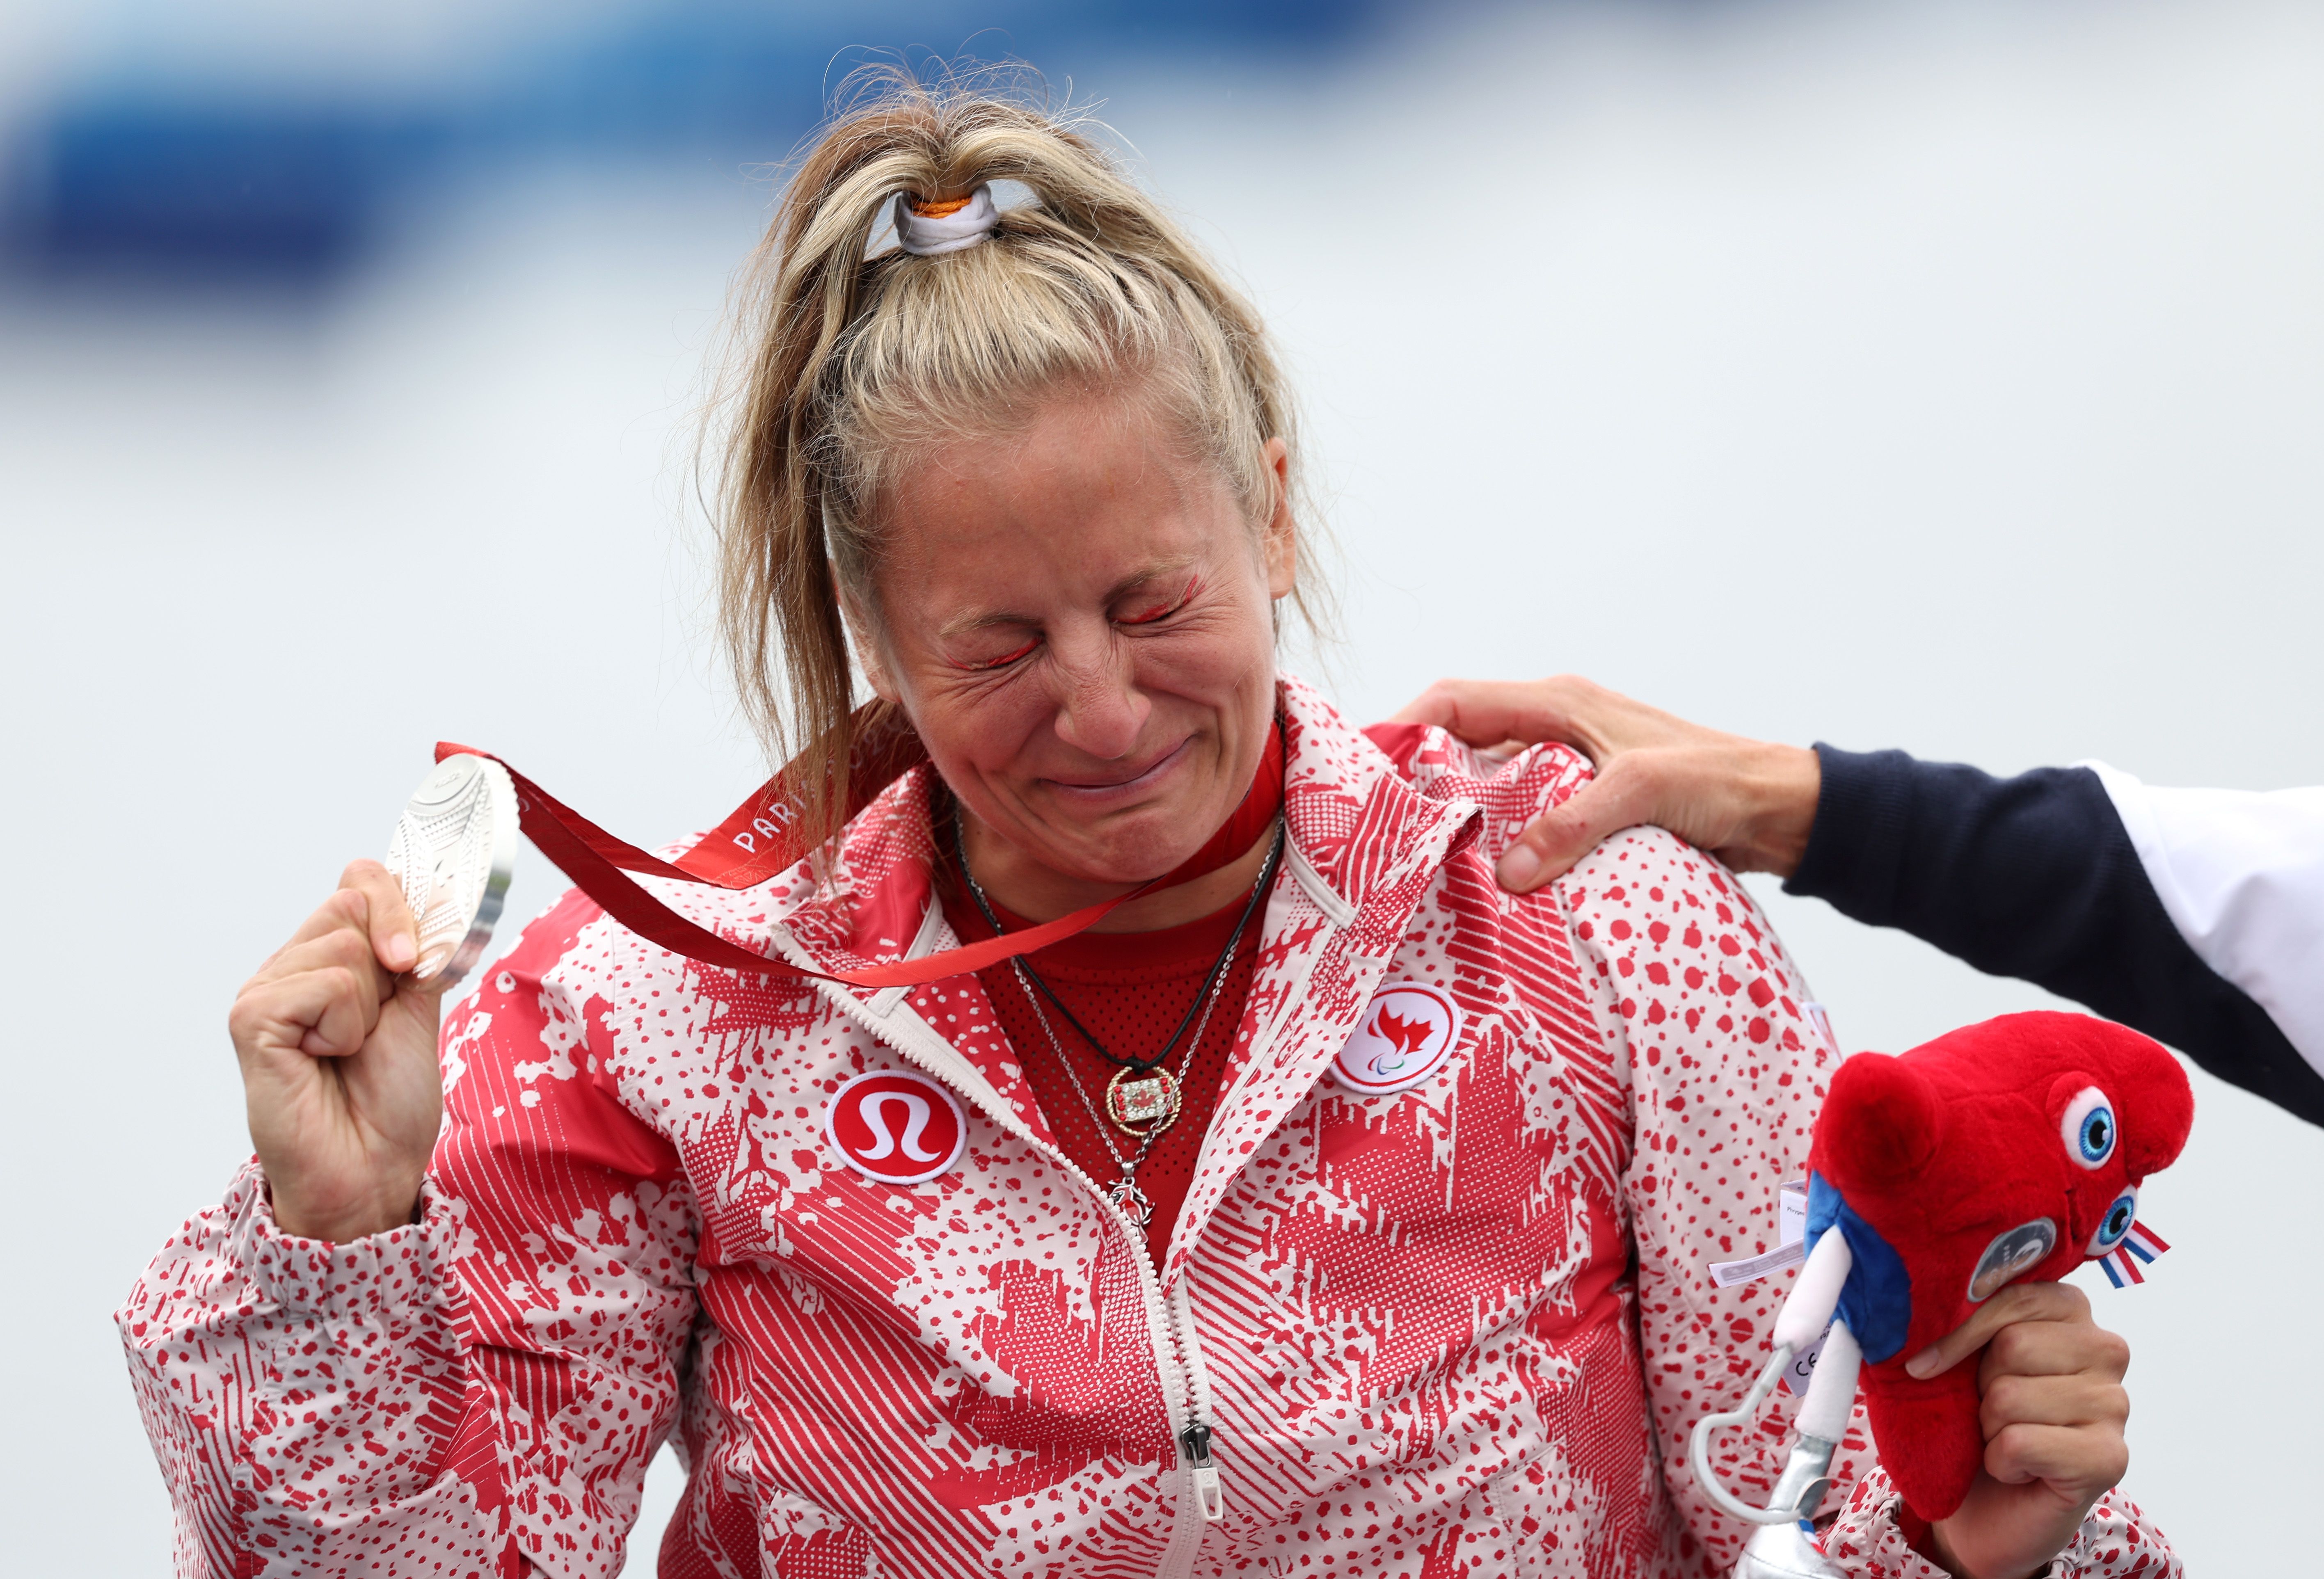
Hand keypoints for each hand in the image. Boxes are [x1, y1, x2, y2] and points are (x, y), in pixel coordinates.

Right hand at [226, 861, 447, 1241]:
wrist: (372, 1169)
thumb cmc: (389, 1101)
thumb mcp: (417, 1008)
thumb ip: (415, 948)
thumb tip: (430, 892)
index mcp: (328, 959)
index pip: (360, 879)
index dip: (399, 906)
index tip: (415, 959)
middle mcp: (289, 966)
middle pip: (353, 903)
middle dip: (391, 962)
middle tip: (375, 1027)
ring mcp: (264, 990)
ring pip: (345, 946)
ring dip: (368, 1006)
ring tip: (347, 1050)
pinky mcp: (252, 1017)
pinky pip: (325, 984)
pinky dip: (344, 1025)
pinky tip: (324, 1058)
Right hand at [1390, 676, 1821, 891]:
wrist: (1781, 808)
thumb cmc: (1720, 780)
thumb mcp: (1643, 792)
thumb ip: (1572, 824)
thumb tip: (1506, 873)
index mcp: (1560, 703)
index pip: (1456, 701)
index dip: (1404, 724)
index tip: (1364, 766)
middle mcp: (1556, 727)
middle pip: (1460, 740)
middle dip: (1416, 774)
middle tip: (1379, 823)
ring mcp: (1568, 766)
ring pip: (1487, 780)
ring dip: (1455, 812)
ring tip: (1416, 856)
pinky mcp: (1584, 803)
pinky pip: (1520, 814)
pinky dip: (1494, 839)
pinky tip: (1479, 877)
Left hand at [1908, 1283, 2131, 1578]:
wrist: (1987, 1509)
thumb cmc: (1972, 1422)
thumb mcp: (1958, 1362)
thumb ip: (1954, 1323)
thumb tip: (1917, 1307)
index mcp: (2069, 1310)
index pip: (2012, 1295)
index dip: (1959, 1331)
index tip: (1922, 1364)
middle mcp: (2105, 1350)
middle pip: (2012, 1345)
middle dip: (1981, 1387)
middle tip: (1989, 1412)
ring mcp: (2115, 1405)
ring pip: (2011, 1396)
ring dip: (1989, 1427)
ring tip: (2004, 1439)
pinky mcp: (2110, 1458)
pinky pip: (2021, 1443)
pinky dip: (2001, 1461)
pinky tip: (2019, 1469)